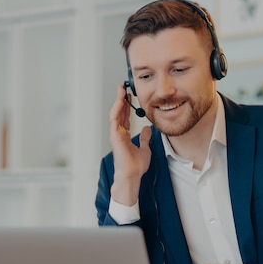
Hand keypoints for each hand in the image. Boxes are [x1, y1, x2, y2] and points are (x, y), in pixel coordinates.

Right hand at [108, 84, 151, 205]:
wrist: (132, 175)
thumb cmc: (136, 166)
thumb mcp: (145, 149)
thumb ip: (145, 138)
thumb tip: (147, 129)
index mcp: (124, 136)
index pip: (124, 117)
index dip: (127, 106)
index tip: (129, 96)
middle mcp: (118, 134)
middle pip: (119, 113)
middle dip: (121, 100)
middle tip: (124, 88)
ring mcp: (115, 135)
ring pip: (115, 114)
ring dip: (118, 101)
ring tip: (121, 90)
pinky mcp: (115, 137)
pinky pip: (115, 120)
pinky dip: (117, 110)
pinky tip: (121, 101)